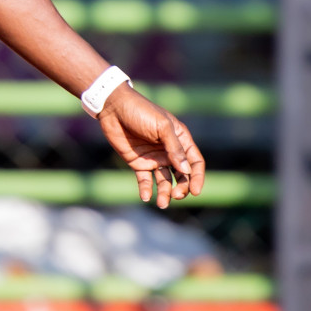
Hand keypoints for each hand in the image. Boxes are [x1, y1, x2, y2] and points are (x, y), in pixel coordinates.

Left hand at [97, 85, 205, 207]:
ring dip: (165, 193)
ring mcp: (154, 158)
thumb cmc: (141, 111)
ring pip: (164, 181)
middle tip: (176, 195)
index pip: (194, 162)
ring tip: (161, 203)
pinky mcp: (138, 163)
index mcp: (180, 139)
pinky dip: (146, 190)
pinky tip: (146, 197)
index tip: (195, 191)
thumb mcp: (162, 126)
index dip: (197, 177)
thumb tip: (186, 170)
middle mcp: (169, 151)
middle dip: (181, 187)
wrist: (113, 107)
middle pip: (182, 175)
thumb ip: (174, 148)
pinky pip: (145, 180)